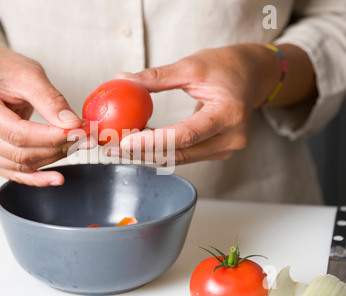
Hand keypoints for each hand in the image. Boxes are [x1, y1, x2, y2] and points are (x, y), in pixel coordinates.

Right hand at [0, 44, 84, 185]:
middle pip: (20, 153)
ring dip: (53, 159)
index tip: (79, 133)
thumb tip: (72, 125)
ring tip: (77, 147)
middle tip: (85, 139)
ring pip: (21, 166)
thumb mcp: (29, 74)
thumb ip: (50, 100)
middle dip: (57, 148)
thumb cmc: (6, 71)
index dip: (52, 137)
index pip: (19, 134)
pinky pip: (14, 175)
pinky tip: (57, 178)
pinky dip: (38, 178)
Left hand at [115, 44, 290, 164]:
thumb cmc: (226, 67)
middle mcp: (231, 138)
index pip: (186, 135)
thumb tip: (123, 79)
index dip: (153, 141)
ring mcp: (226, 148)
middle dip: (143, 152)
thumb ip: (157, 77)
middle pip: (180, 153)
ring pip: (180, 158)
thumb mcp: (192, 66)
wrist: (253, 75)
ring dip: (149, 154)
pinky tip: (140, 143)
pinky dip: (162, 150)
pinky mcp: (218, 150)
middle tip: (113, 147)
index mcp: (229, 114)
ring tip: (120, 146)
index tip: (125, 141)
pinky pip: (185, 155)